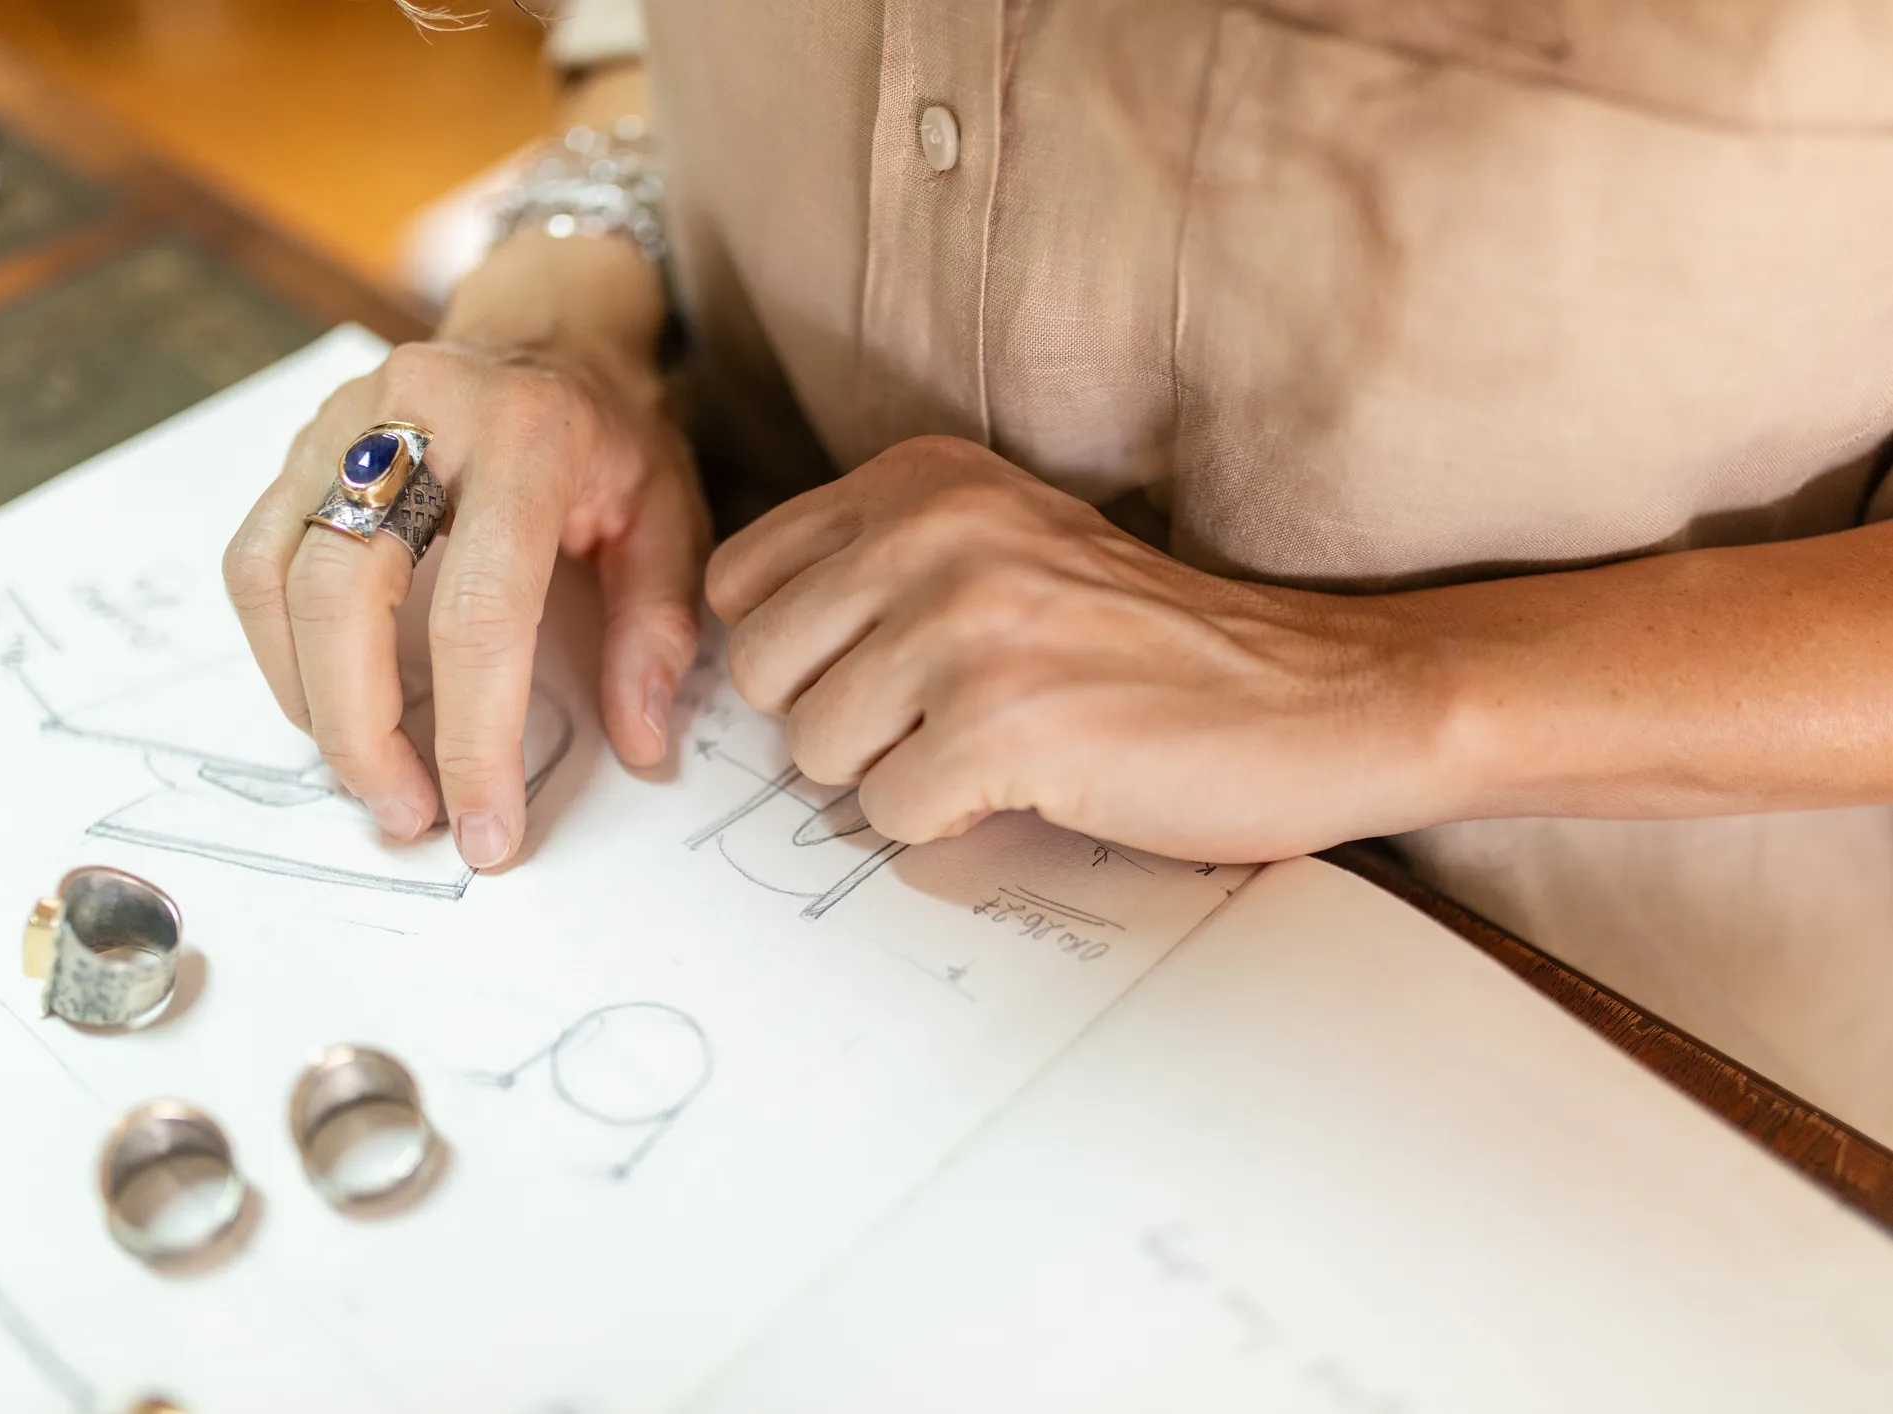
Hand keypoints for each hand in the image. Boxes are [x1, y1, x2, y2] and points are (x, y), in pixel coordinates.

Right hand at [223, 311, 707, 868]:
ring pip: (277, 578)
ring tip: (371, 774)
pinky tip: (330, 702)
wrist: (550, 332)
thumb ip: (655, 629)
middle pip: (343, 593)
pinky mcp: (298, 444)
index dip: (475, 735)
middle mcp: (418, 415)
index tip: (486, 827)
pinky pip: (255, 559)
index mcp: (528, 436)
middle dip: (362, 731)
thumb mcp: (670, 518)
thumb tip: (639, 745)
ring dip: (311, 700)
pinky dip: (280, 650)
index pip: (480, 611)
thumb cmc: (611, 437)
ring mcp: (341, 421)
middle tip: (408, 816)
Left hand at [706, 436, 1454, 861]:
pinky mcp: (1000, 726)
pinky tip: (1029, 785)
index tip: (875, 671)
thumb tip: (752, 659)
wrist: (1322, 697)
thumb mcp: (1002, 547)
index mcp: (923, 479)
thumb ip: (878, 571)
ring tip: (996, 747)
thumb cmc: (1155, 643)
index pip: (744, 577)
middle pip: (762, 668)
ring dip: (895, 775)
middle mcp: (934, 532)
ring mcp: (966, 626)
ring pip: (813, 749)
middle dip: (835, 720)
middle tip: (938, 721)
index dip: (797, 651)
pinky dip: (947, 823)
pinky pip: (886, 814)